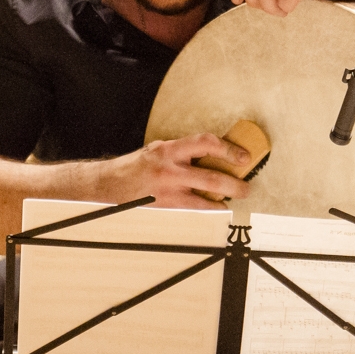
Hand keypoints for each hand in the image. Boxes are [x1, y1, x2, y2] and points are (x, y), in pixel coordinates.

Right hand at [105, 134, 251, 208]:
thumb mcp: (158, 151)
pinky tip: (217, 209)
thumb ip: (182, 152)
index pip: (206, 143)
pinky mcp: (166, 207)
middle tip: (246, 186)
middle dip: (234, 184)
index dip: (229, 149)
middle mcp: (169, 170)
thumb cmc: (136, 167)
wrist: (108, 185)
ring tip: (235, 199)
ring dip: (225, 200)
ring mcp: (168, 191)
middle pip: (212, 178)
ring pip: (205, 199)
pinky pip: (194, 210)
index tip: (243, 156)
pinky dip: (209, 210)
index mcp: (169, 150)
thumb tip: (212, 154)